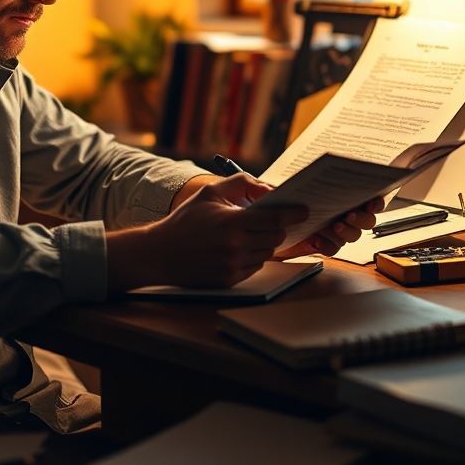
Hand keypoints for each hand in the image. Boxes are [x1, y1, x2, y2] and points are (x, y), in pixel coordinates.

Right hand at [106, 174, 308, 291]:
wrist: (160, 253)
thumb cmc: (186, 220)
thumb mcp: (210, 193)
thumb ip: (241, 184)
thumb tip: (269, 189)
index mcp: (231, 222)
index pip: (274, 219)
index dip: (292, 214)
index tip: (305, 210)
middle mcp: (234, 246)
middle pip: (275, 237)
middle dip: (277, 228)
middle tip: (271, 221)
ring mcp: (232, 266)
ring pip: (267, 253)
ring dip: (265, 242)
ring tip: (248, 233)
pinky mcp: (229, 280)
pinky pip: (255, 267)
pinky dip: (253, 256)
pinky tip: (238, 248)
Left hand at [273, 195, 385, 258]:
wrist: (260, 225)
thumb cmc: (271, 202)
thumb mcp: (268, 188)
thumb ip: (270, 187)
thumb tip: (273, 190)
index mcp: (338, 194)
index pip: (366, 197)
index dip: (376, 200)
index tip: (372, 200)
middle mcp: (340, 212)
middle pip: (365, 219)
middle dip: (362, 217)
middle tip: (350, 213)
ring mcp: (332, 230)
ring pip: (352, 234)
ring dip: (347, 230)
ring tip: (335, 224)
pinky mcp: (320, 244)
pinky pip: (332, 248)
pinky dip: (329, 244)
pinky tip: (319, 240)